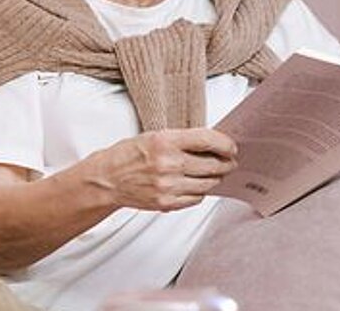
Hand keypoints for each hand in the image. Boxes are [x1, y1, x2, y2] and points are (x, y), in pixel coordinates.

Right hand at [89, 129, 237, 211]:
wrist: (107, 179)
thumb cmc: (129, 155)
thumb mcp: (154, 137)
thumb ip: (182, 140)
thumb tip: (213, 145)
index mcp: (164, 141)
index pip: (207, 140)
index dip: (225, 144)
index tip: (232, 147)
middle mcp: (168, 163)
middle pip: (213, 165)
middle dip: (226, 163)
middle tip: (229, 162)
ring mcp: (167, 186)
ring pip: (208, 184)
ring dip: (215, 179)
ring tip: (213, 174)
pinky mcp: (166, 203)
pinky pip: (196, 199)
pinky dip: (200, 192)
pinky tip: (194, 185)